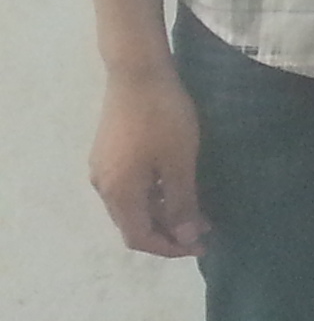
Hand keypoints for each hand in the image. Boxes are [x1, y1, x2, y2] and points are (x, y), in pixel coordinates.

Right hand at [91, 58, 207, 256]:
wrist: (137, 72)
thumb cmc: (162, 117)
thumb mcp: (179, 162)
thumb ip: (181, 203)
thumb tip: (185, 239)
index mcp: (118, 194)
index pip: (140, 238)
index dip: (171, 248)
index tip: (202, 245)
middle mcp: (103, 187)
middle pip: (134, 224)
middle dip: (169, 232)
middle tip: (205, 228)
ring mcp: (102, 169)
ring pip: (133, 206)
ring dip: (163, 213)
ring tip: (197, 210)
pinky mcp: (108, 154)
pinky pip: (130, 188)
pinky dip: (154, 195)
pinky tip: (177, 188)